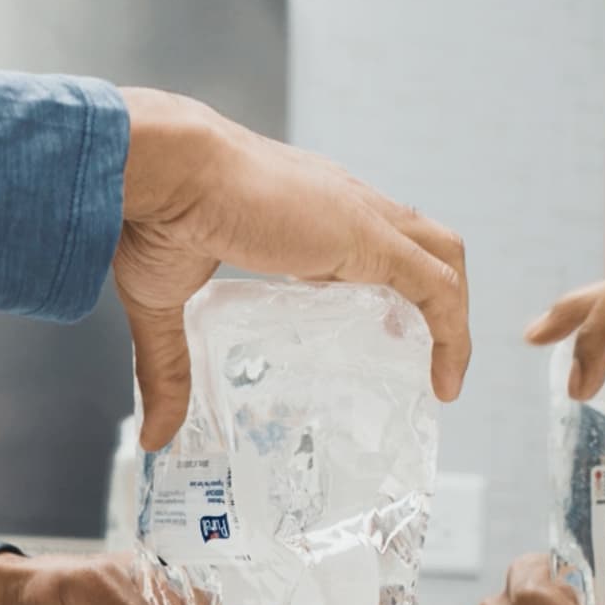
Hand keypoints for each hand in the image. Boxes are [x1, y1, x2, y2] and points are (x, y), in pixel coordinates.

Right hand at [114, 87, 470, 449]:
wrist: (161, 170)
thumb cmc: (152, 215)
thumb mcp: (162, 305)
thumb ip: (166, 372)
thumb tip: (152, 435)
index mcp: (299, 210)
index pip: (365, 241)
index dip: (380, 286)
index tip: (376, 334)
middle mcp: (340, 205)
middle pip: (418, 242)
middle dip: (431, 300)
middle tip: (418, 358)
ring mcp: (358, 217)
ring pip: (440, 257)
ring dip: (453, 315)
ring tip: (443, 376)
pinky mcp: (365, 238)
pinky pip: (435, 287)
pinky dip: (451, 332)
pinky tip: (444, 380)